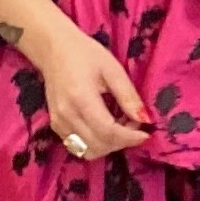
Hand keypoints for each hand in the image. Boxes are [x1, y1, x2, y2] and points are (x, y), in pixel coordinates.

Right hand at [22, 23, 148, 160]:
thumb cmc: (85, 54)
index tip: (146, 133)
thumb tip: (145, 119)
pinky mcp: (56, 125)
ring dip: (109, 145)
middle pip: (99, 145)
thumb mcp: (113, 69)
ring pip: (88, 151)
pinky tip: (105, 126)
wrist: (53, 49)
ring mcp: (58, 122)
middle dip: (122, 141)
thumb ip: (129, 96)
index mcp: (81, 99)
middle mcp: (66, 115)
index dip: (130, 138)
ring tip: (120, 125)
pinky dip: (96, 142)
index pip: (108, 132)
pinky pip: (78, 145)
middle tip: (134, 124)